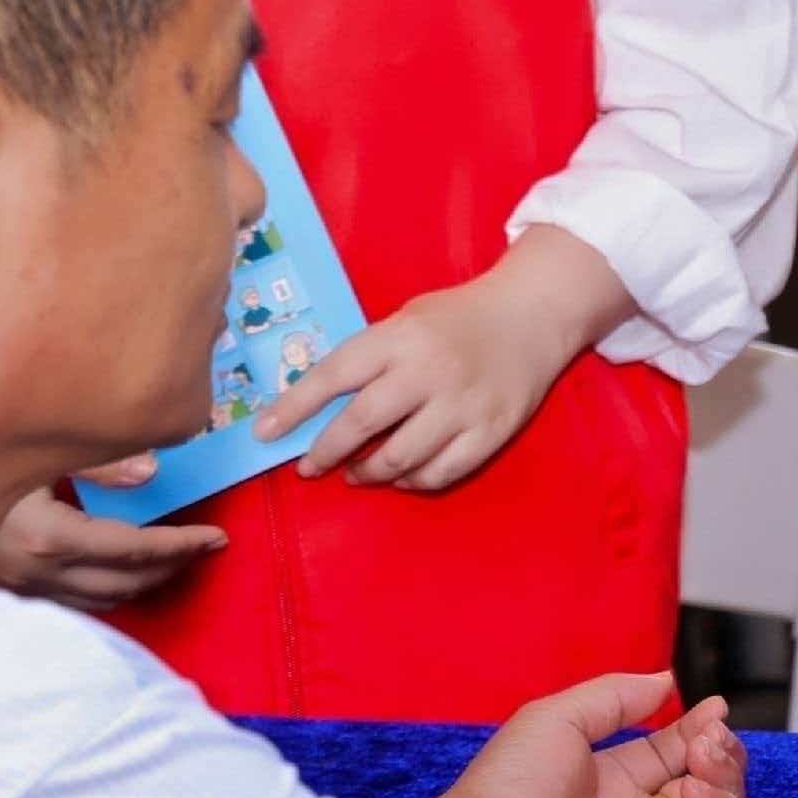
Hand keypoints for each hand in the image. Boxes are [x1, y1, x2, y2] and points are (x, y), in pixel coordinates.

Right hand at [0, 457, 222, 605]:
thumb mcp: (31, 457)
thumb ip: (96, 465)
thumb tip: (151, 473)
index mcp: (49, 539)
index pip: (135, 550)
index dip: (181, 545)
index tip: (218, 538)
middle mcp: (40, 574)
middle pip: (127, 582)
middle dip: (174, 566)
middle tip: (207, 547)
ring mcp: (23, 590)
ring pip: (104, 600)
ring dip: (145, 582)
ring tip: (176, 559)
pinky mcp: (12, 593)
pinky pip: (75, 603)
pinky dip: (109, 590)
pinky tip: (122, 574)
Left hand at [259, 227, 627, 492]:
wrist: (533, 315)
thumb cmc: (458, 317)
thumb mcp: (406, 319)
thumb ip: (369, 357)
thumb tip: (317, 406)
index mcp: (400, 338)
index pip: (334, 376)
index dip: (294, 408)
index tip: (264, 434)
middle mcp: (428, 372)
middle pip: (361, 425)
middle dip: (326, 452)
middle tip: (310, 466)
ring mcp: (462, 405)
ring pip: (399, 458)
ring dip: (368, 473)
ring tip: (356, 474)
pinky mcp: (492, 430)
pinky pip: (442, 472)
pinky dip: (414, 481)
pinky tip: (402, 476)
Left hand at [375, 672, 744, 797]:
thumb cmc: (509, 785)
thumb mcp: (560, 716)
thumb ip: (617, 696)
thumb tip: (666, 682)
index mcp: (609, 778)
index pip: (671, 750)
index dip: (698, 728)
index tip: (715, 707)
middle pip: (703, 778)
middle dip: (719, 748)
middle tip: (712, 732)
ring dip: (727, 774)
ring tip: (708, 753)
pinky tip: (698, 788)